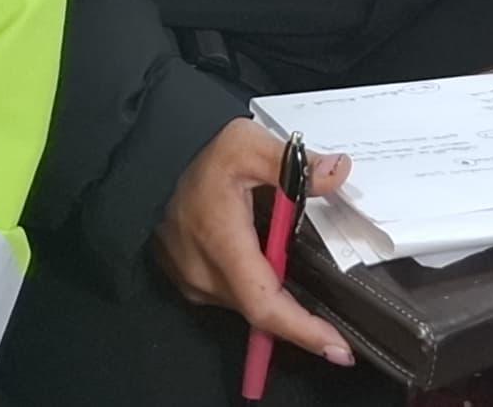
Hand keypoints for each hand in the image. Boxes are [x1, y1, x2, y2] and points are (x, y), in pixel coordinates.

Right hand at [155, 118, 355, 367]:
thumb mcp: (249, 143)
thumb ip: (296, 164)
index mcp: (222, 241)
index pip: (264, 303)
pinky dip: (254, 290)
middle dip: (299, 320)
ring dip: (275, 300)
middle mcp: (202, 271)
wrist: (154, 161)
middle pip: (261, 310)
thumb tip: (338, 172)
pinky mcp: (187, 281)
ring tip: (302, 290)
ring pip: (246, 305)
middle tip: (336, 333)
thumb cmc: (200, 154)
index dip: (302, 330)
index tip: (337, 349)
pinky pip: (230, 296)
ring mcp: (191, 280)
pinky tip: (268, 270)